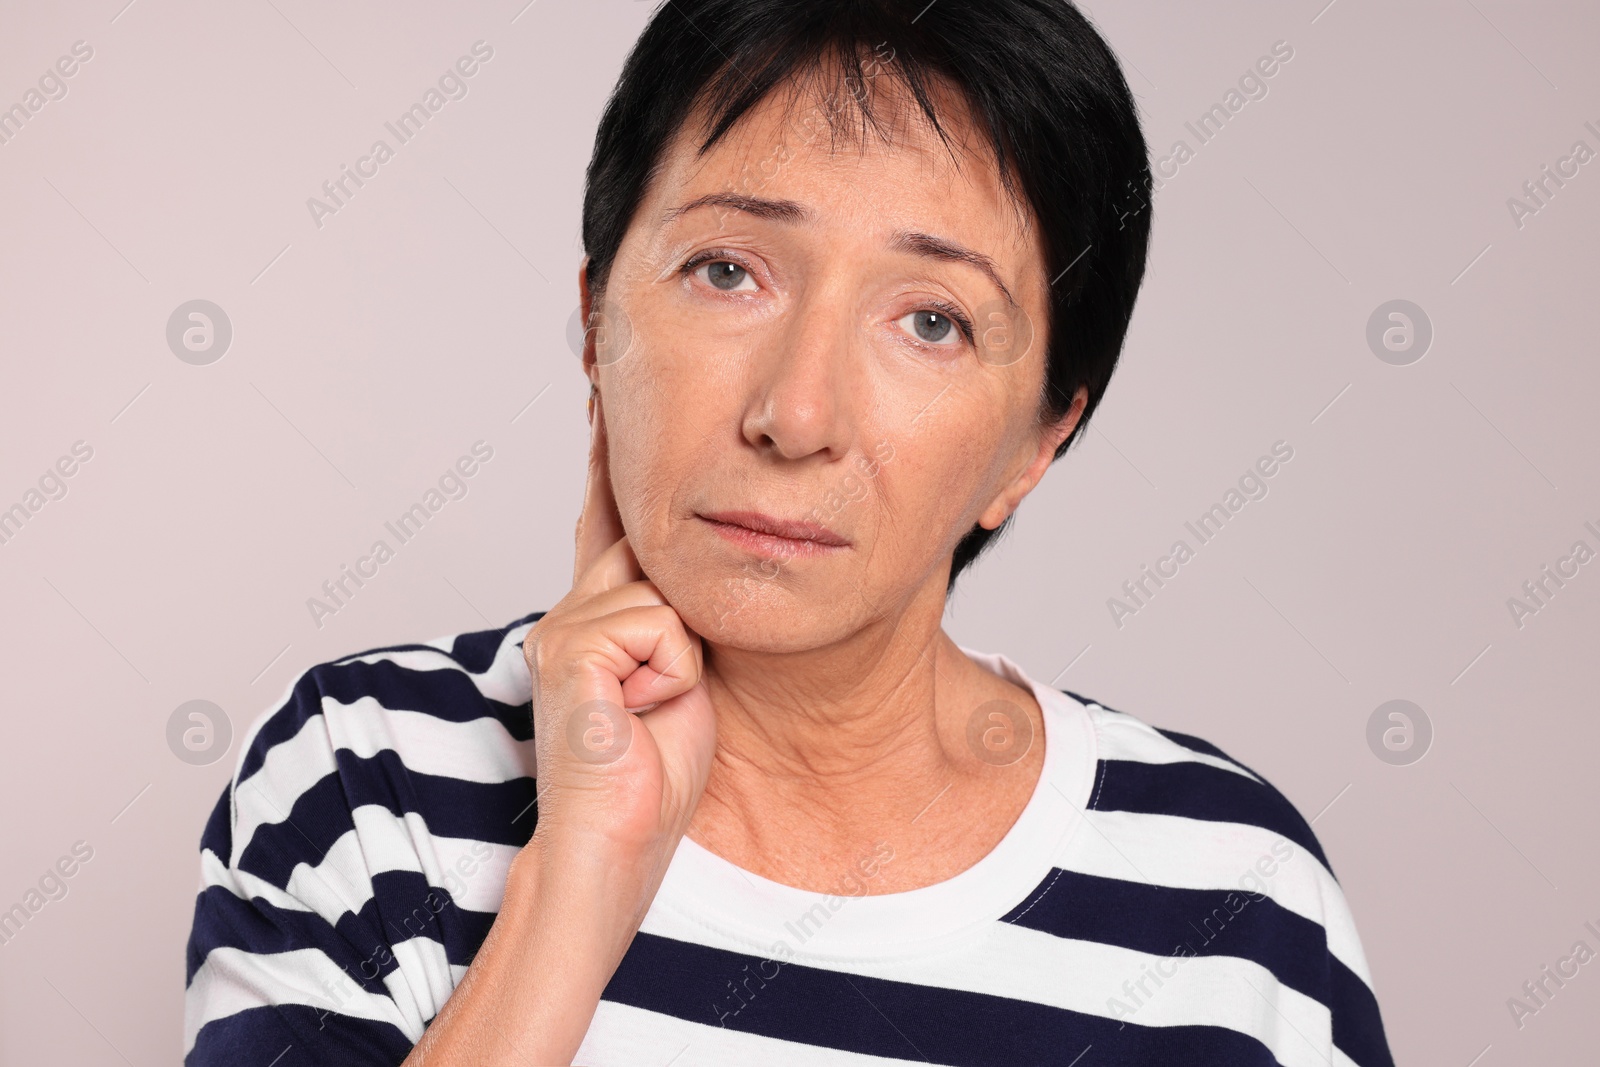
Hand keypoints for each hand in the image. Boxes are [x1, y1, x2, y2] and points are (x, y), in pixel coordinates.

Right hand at [522, 385, 716, 856]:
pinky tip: (645, 709)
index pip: (604, 516)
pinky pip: (660, 624)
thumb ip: (671, 614)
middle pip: (645, 538)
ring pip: (665, 586)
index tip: (603, 390)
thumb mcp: (680, 673)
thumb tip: (692, 556)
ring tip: (656, 703)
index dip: (608, 456)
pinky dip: (673, 672)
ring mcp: (563, 625)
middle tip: (634, 561)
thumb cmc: (654, 769)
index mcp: (593, 615)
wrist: (618, 838)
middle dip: (652, 546)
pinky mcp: (568, 648)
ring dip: (683, 651)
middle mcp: (570, 609)